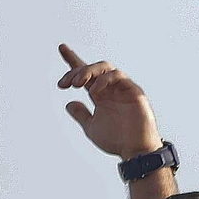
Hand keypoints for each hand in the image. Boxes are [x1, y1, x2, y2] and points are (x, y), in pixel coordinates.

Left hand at [57, 44, 162, 159]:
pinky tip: (94, 91)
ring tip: (76, 84)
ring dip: (88, 71)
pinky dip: (103, 80)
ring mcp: (123, 88)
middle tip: (65, 84)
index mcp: (101, 95)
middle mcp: (111, 89)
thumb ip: (81, 115)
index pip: (86, 74)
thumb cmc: (117, 141)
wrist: (135, 150)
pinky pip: (118, 76)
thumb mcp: (92, 127)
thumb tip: (68, 103)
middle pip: (93, 68)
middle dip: (76, 71)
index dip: (73, 61)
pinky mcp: (134, 91)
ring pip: (105, 67)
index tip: (62, 48)